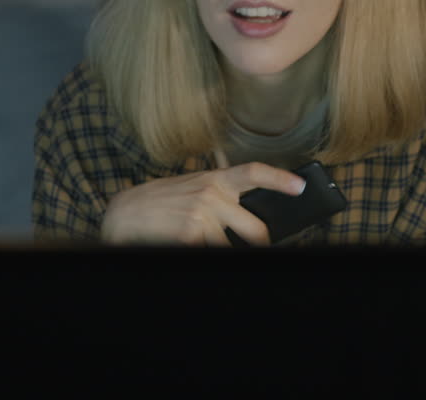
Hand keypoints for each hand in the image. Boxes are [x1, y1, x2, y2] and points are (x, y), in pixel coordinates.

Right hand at [100, 162, 306, 246]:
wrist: (125, 213)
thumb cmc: (163, 202)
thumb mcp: (194, 188)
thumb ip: (221, 197)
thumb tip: (250, 217)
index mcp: (215, 179)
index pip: (254, 172)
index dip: (281, 179)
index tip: (300, 187)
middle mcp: (212, 193)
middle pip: (256, 229)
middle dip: (259, 245)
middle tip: (257, 248)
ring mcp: (202, 214)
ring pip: (232, 247)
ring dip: (221, 250)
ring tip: (199, 240)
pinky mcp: (192, 234)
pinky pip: (212, 254)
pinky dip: (203, 253)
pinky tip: (187, 244)